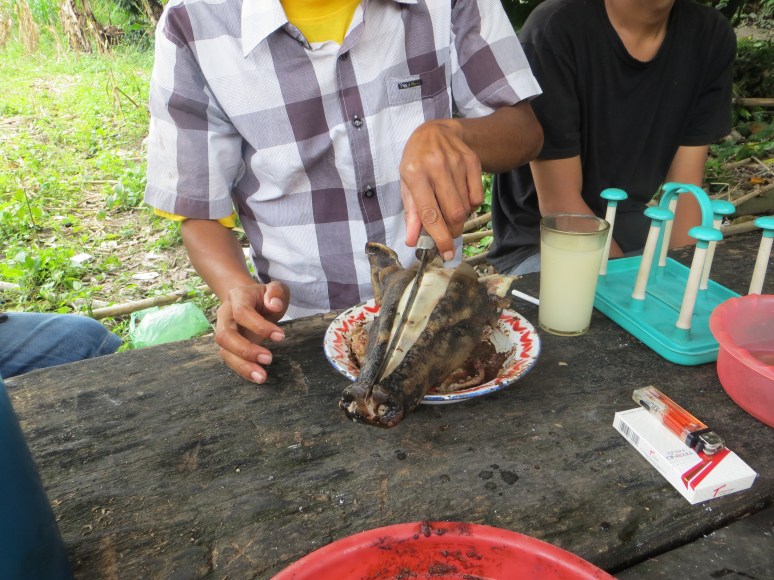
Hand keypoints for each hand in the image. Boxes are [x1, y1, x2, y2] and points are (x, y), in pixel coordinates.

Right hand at [214, 281, 289, 383]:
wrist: (252, 301)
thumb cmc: (267, 297)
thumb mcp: (277, 289)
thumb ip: (277, 293)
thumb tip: (274, 305)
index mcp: (237, 297)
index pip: (242, 312)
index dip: (259, 326)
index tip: (281, 337)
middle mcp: (225, 315)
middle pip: (225, 335)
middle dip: (246, 350)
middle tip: (269, 359)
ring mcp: (224, 331)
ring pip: (225, 351)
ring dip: (243, 366)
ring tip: (262, 377)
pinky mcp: (228, 346)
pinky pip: (230, 360)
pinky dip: (243, 370)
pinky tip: (257, 377)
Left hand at [400, 119, 483, 260]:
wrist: (435, 132)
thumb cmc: (416, 163)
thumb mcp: (406, 185)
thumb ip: (411, 214)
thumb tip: (413, 241)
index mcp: (415, 174)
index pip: (430, 214)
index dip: (439, 237)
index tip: (446, 253)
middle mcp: (436, 166)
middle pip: (453, 213)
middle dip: (452, 230)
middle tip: (447, 232)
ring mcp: (456, 162)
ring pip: (466, 207)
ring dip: (460, 217)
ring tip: (450, 208)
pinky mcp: (472, 161)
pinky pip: (477, 198)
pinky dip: (470, 205)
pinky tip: (460, 196)